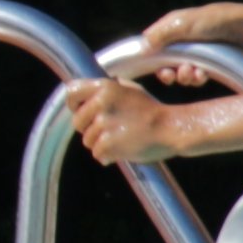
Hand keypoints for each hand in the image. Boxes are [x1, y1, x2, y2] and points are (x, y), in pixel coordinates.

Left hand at [61, 75, 177, 166]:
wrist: (171, 128)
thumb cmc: (151, 110)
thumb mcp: (130, 89)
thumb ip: (108, 88)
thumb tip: (86, 89)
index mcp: (105, 87)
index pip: (71, 92)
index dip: (74, 104)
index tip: (79, 110)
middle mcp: (101, 103)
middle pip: (77, 122)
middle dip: (89, 129)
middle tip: (109, 129)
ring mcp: (103, 124)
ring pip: (87, 140)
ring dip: (101, 143)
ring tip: (121, 138)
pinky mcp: (107, 144)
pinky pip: (97, 154)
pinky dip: (108, 155)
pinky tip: (123, 149)